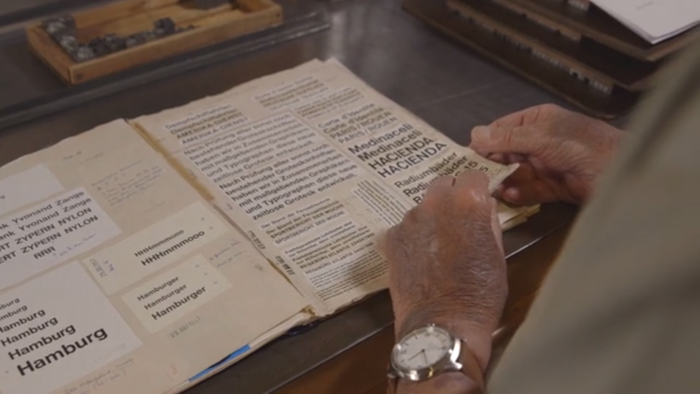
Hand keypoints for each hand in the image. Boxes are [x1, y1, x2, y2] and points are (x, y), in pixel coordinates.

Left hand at [382, 171, 507, 371]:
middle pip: (443, 184)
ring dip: (430, 218)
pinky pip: (404, 228)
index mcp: (467, 202)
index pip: (473, 175)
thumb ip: (488, 221)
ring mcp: (409, 220)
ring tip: (437, 247)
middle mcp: (435, 203)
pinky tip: (419, 259)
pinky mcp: (391, 238)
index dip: (477, 188)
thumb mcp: (497, 254)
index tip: (477, 201)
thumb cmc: (480, 293)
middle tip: (457, 221)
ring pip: (422, 207)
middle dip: (451, 197)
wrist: (442, 324)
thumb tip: (483, 204)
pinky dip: (412, 237)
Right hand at [469, 104, 624, 205]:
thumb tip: (474, 134)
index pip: (502, 129)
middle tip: (473, 178)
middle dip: (492, 165)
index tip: (466, 156)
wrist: (619, 172)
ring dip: (504, 180)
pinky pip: (530, 190)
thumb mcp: (541, 137)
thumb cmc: (580, 146)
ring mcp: (547, 165)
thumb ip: (507, 138)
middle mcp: (540, 142)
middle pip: (507, 153)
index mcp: (538, 121)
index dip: (484, 141)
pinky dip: (519, 193)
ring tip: (490, 189)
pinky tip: (509, 195)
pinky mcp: (554, 187)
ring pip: (516, 173)